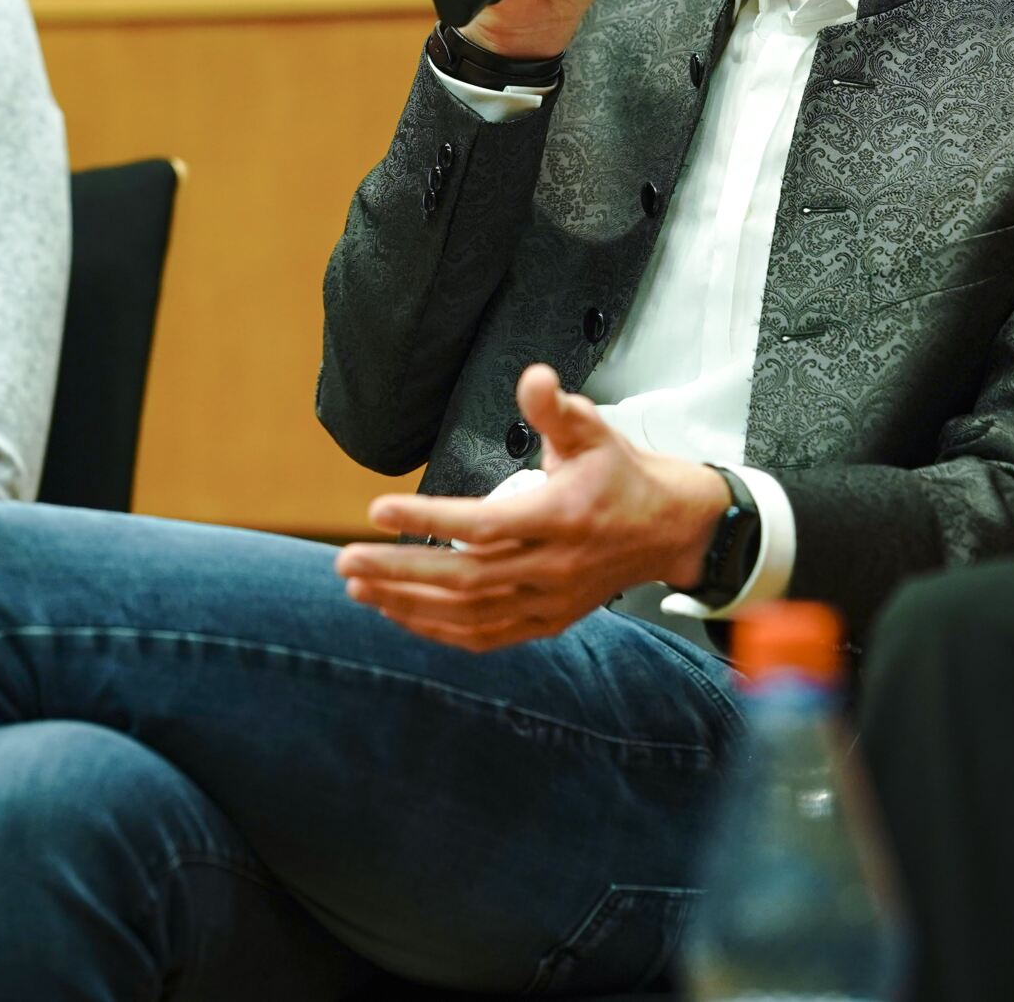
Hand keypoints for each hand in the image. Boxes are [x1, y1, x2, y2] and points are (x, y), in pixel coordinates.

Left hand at [334, 364, 725, 651]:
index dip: (429, 519)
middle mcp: (554, 566)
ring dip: (408, 603)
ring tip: (358, 586)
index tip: (378, 510)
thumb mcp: (592, 430)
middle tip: (345, 560)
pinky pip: (485, 635)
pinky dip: (438, 629)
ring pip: (469, 614)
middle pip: (465, 578)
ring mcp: (550, 601)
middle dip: (399, 571)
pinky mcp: (547, 621)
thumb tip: (532, 377)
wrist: (667, 530)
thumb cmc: (619, 473)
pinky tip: (399, 613)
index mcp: (561, 517)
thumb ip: (555, 408)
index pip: (484, 524)